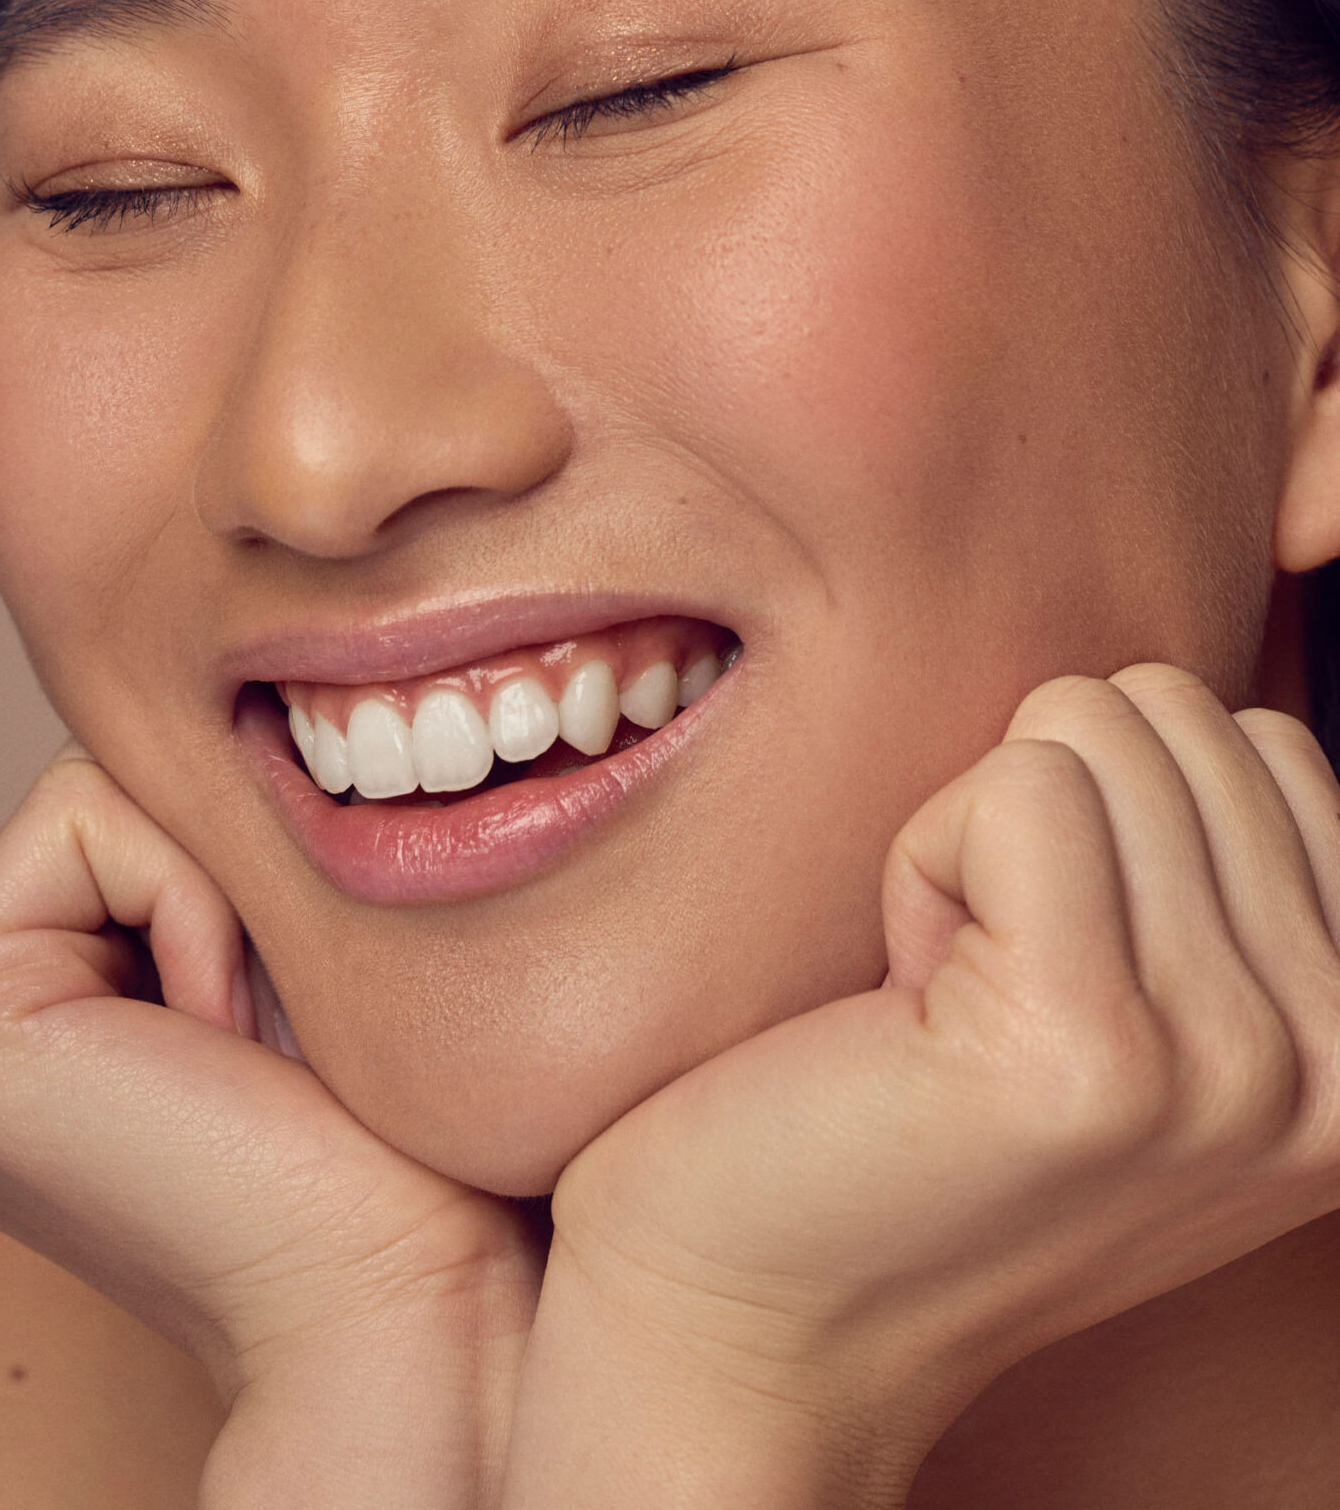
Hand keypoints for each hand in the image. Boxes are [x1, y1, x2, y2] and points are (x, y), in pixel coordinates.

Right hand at [0, 746, 541, 1508]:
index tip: (283, 1011)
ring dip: (216, 889)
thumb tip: (244, 695)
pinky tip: (217, 1041)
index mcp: (23, 1024)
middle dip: (220, 866)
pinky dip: (191, 903)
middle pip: (106, 781)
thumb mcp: (290, 952)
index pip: (126, 801)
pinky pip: (90, 818)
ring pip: (101, 784)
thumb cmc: (394, 1140)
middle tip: (269, 1024)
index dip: (237, 857)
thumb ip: (220, 846)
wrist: (403, 1294)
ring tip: (247, 1036)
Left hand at [505, 667, 1339, 1507]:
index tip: (1051, 964)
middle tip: (987, 979)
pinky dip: (924, 857)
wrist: (757, 1310)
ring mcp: (1233, 1067)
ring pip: (1090, 729)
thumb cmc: (918, 1113)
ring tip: (951, 995)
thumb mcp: (1147, 1000)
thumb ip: (1221, 872)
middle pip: (1174, 712)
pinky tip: (908, 1001)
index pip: (1259, 736)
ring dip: (978, 835)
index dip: (1109, 811)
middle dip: (1042, 810)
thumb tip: (1203, 706)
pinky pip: (1017, 785)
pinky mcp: (1090, 1049)